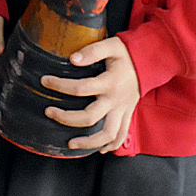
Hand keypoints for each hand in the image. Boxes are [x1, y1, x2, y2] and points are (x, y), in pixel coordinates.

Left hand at [42, 35, 140, 152]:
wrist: (151, 62)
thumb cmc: (127, 53)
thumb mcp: (110, 45)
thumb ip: (92, 51)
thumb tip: (73, 59)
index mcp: (109, 82)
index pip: (80, 88)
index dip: (60, 86)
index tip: (45, 82)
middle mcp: (116, 100)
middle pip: (90, 118)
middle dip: (67, 118)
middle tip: (49, 112)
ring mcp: (123, 111)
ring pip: (107, 135)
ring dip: (88, 142)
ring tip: (70, 143)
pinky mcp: (127, 115)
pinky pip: (120, 136)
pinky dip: (110, 145)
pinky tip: (97, 149)